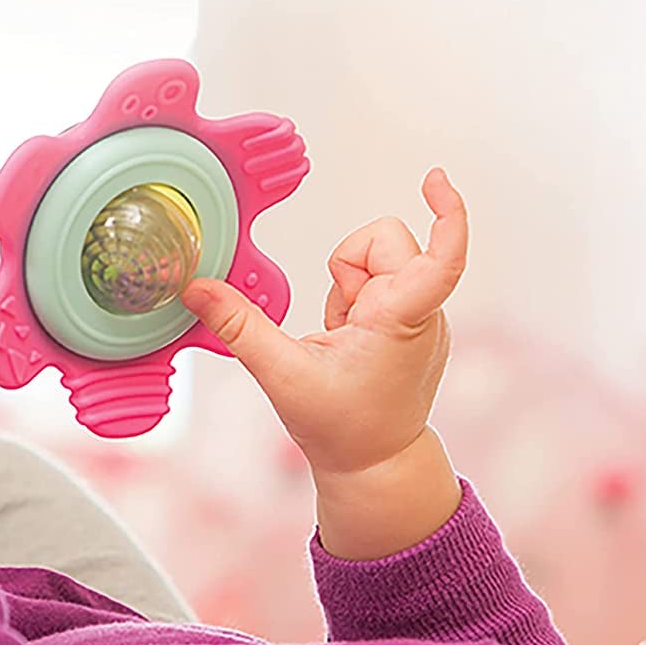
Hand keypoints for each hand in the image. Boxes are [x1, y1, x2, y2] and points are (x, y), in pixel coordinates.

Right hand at [181, 167, 467, 478]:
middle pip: (385, 241)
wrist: (374, 464)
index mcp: (401, 320)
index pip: (444, 256)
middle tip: (336, 322)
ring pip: (378, 260)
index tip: (435, 180)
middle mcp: (422, 313)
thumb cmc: (342, 428)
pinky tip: (351, 340)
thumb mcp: (283, 375)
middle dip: (348, 266)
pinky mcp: (413, 323)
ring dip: (350, 287)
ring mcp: (421, 318)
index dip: (447, 213)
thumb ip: (239, 326)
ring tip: (343, 336)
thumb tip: (198, 288)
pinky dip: (356, 302)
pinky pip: (379, 284)